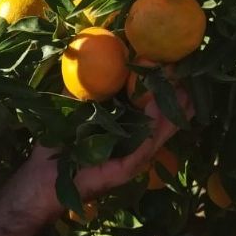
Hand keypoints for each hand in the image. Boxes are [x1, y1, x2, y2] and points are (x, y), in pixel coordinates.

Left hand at [16, 90, 193, 222]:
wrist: (42, 177)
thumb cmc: (55, 145)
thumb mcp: (72, 110)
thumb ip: (85, 90)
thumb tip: (91, 59)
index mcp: (121, 131)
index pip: (148, 112)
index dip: (161, 94)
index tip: (174, 73)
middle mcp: (130, 145)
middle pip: (160, 123)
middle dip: (177, 104)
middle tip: (192, 82)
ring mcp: (130, 159)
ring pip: (157, 134)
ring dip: (172, 114)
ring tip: (186, 93)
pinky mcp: (125, 170)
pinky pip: (142, 147)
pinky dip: (152, 129)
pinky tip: (158, 110)